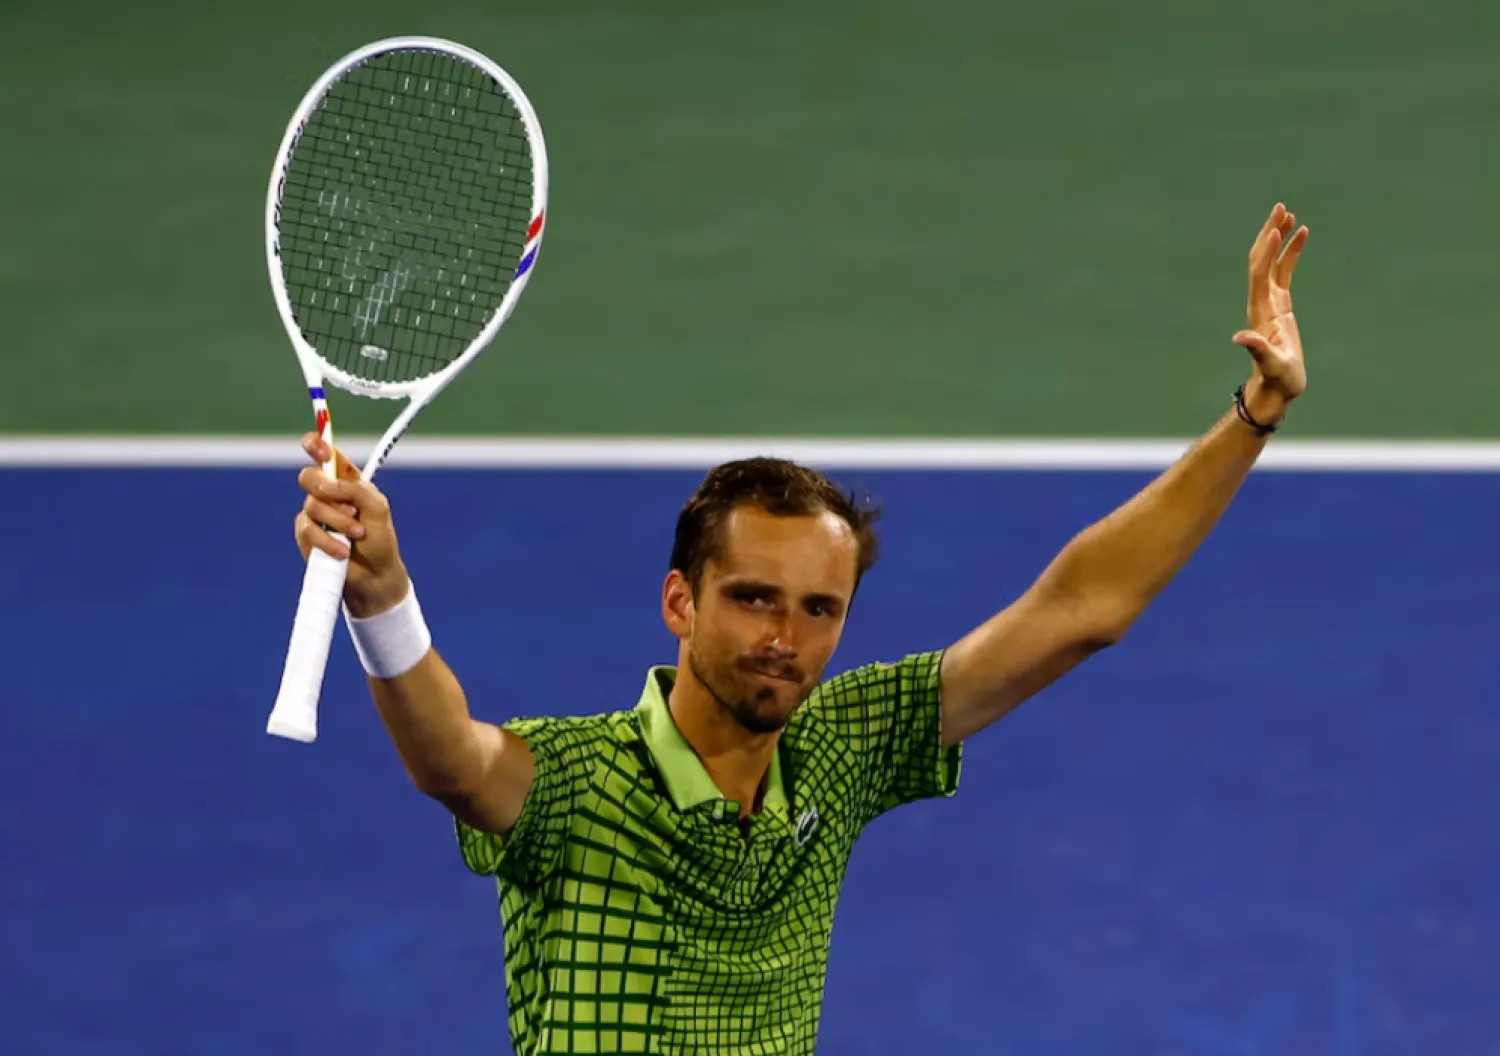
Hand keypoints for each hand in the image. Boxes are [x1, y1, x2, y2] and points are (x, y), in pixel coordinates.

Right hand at [293, 433, 410, 617]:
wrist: (373, 575)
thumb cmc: (379, 539)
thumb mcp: (377, 508)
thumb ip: (356, 490)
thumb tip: (328, 487)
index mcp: (346, 480)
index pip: (325, 454)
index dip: (317, 445)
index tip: (320, 449)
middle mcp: (327, 493)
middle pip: (308, 477)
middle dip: (325, 490)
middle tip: (349, 506)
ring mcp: (314, 514)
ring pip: (312, 506)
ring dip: (338, 522)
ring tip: (357, 534)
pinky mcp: (306, 534)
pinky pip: (308, 530)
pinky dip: (327, 540)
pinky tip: (343, 550)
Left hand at [1232, 202, 1308, 423]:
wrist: (1275, 389)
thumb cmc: (1277, 380)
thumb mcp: (1271, 365)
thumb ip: (1258, 350)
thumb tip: (1239, 338)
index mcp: (1261, 311)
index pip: (1261, 274)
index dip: (1267, 251)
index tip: (1277, 228)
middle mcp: (1262, 302)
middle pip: (1262, 260)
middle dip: (1270, 233)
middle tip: (1280, 207)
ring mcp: (1271, 302)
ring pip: (1272, 262)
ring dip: (1279, 237)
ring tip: (1290, 214)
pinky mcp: (1281, 306)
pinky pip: (1285, 272)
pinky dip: (1291, 253)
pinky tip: (1302, 235)